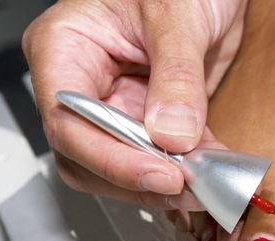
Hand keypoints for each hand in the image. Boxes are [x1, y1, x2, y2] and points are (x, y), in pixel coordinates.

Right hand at [22, 0, 245, 208]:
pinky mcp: (149, 118)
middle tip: (185, 189)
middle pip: (89, 157)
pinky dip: (185, 169)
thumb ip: (175, 77)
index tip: (159, 175)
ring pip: (123, 166)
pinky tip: (209, 172)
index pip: (69, 122)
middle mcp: (86, 85)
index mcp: (65, 50)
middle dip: (137, 179)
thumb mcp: (175, 17)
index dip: (110, 159)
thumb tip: (172, 135)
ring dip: (163, 184)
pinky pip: (161, 156)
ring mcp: (117, 105)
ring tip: (202, 186)